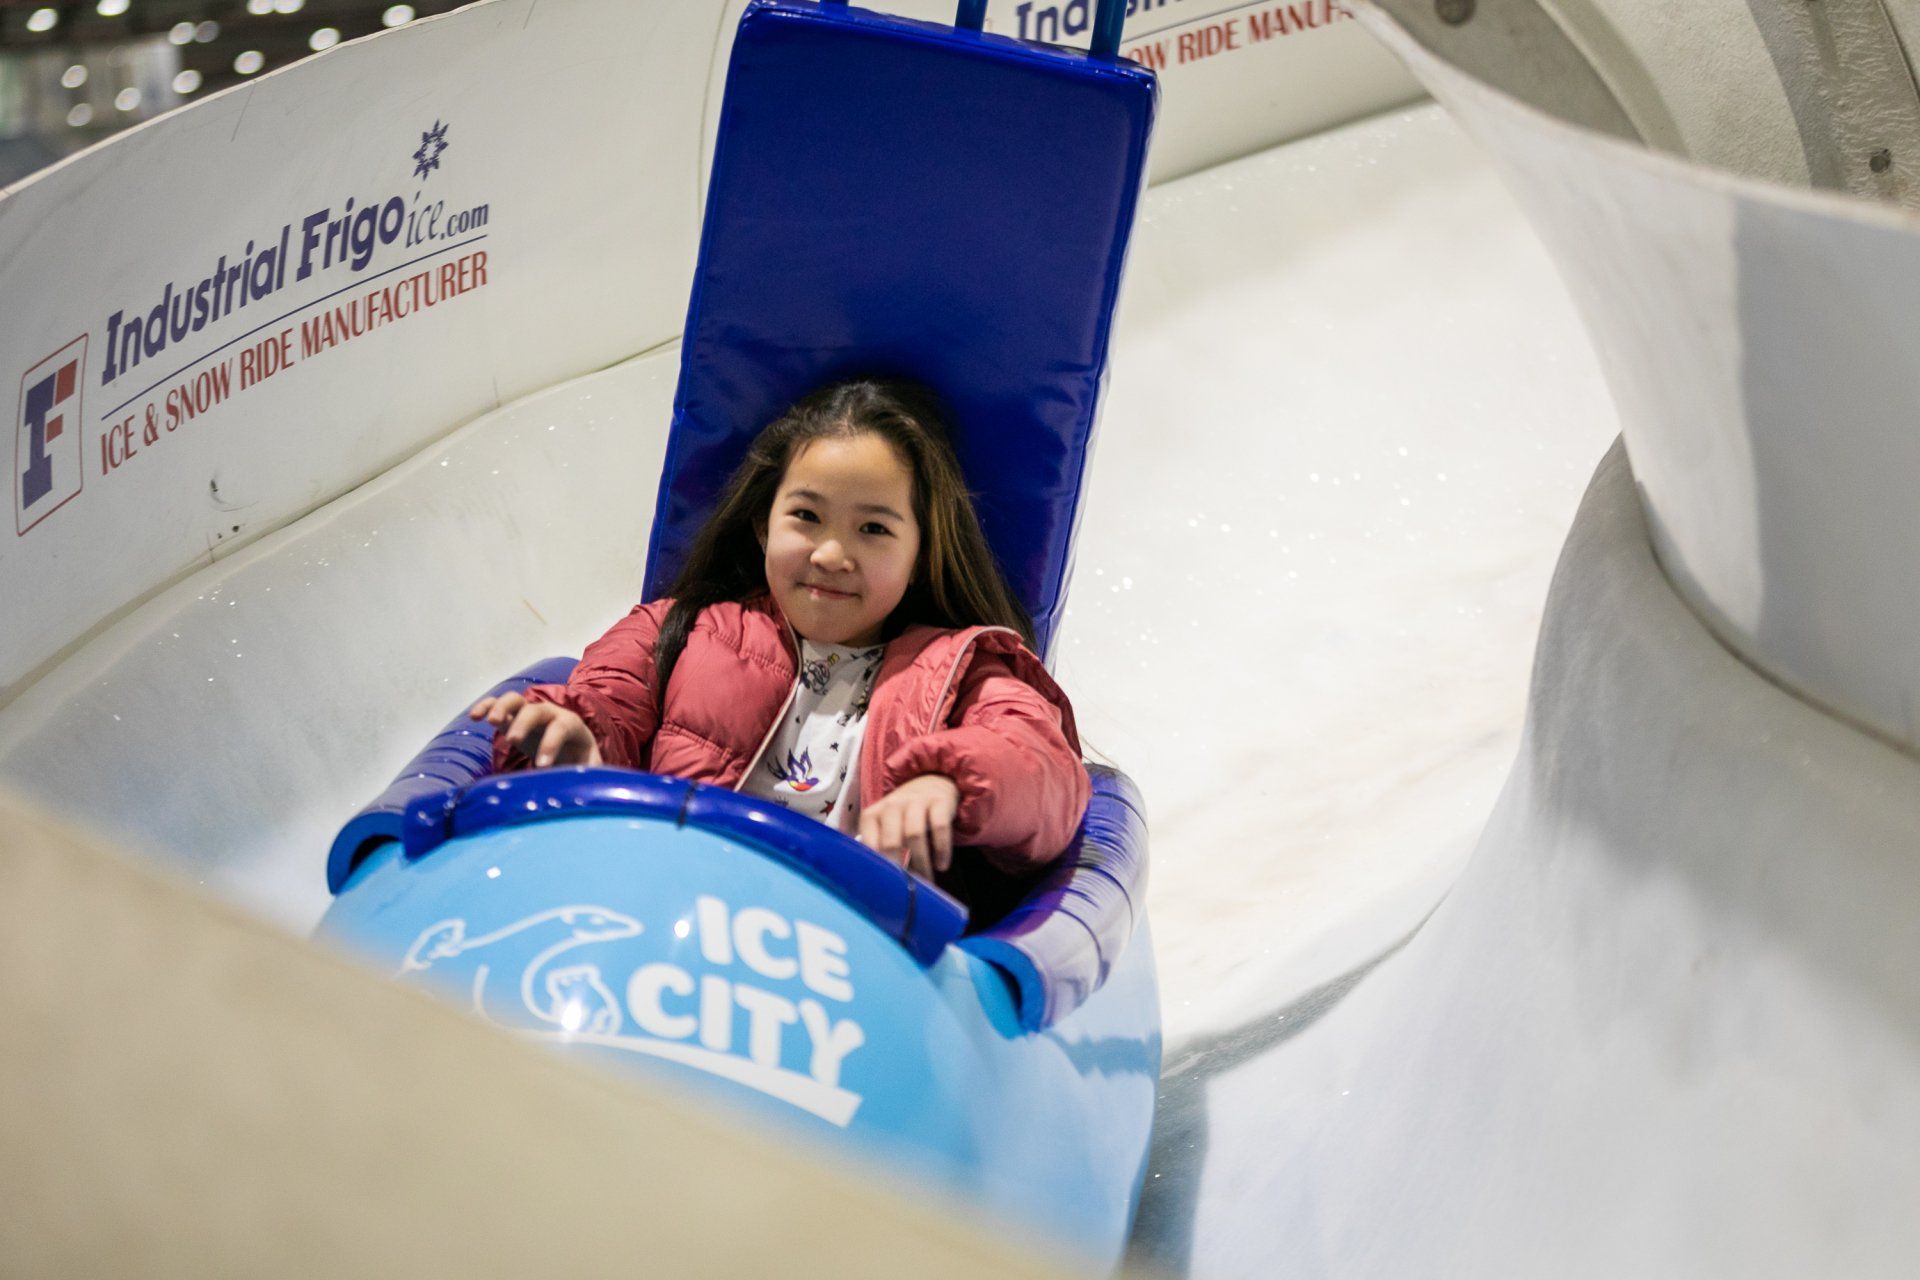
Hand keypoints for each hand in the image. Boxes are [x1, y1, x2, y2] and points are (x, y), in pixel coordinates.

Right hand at [470, 692, 602, 767]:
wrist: (570, 748)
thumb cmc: (579, 761)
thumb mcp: (589, 768)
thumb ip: (590, 776)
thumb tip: (589, 793)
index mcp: (571, 725)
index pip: (561, 727)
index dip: (551, 744)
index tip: (541, 765)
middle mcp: (550, 713)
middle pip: (536, 710)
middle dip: (525, 723)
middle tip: (513, 741)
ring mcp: (529, 712)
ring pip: (514, 699)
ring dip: (502, 707)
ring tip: (491, 721)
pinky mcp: (511, 717)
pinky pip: (496, 704)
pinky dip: (486, 706)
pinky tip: (474, 717)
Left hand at [859, 774, 959, 881]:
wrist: (932, 782)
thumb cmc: (904, 816)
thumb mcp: (885, 827)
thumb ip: (880, 848)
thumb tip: (879, 882)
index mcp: (872, 815)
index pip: (870, 844)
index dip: (878, 866)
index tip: (887, 885)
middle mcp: (892, 805)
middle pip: (891, 840)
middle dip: (899, 866)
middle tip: (907, 887)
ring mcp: (916, 801)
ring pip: (915, 834)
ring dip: (921, 862)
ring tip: (927, 881)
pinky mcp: (939, 801)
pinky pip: (940, 826)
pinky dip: (941, 849)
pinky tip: (942, 865)